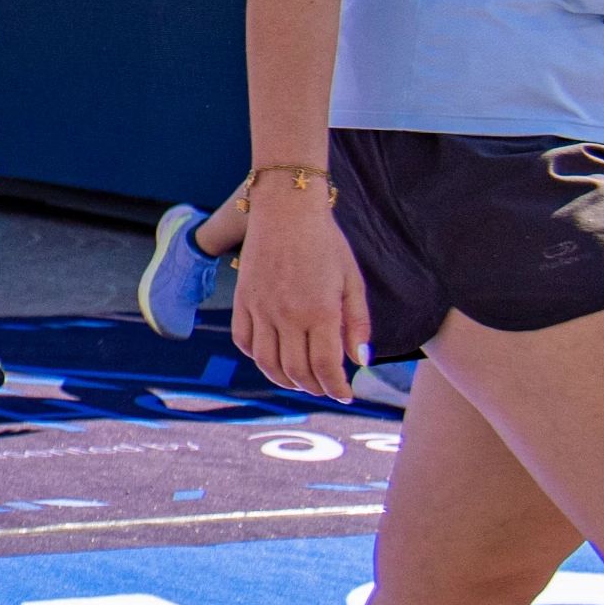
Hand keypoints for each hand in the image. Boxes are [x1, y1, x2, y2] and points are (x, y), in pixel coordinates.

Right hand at [231, 185, 367, 398]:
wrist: (285, 209)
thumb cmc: (326, 242)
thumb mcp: (352, 280)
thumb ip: (358, 323)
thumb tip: (360, 361)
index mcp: (320, 311)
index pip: (326, 367)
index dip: (337, 388)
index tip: (346, 395)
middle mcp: (287, 315)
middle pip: (297, 371)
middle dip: (315, 388)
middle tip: (327, 388)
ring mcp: (260, 309)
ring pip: (268, 363)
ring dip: (285, 380)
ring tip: (301, 381)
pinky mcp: (243, 300)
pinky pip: (244, 341)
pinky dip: (258, 358)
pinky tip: (273, 358)